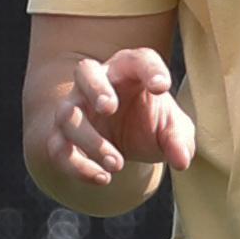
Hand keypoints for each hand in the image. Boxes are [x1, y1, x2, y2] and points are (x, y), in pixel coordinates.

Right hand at [44, 48, 197, 187]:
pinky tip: (103, 178)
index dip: (150, 70)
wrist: (125, 140)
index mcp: (129, 71)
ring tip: (118, 164)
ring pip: (68, 115)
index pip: (139, 60)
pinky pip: (58, 148)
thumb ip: (178, 140)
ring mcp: (76, 108)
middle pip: (85, 71)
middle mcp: (98, 83)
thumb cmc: (150, 122)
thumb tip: (181, 160)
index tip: (162, 87)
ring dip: (91, 141)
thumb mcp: (172, 130)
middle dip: (95, 88)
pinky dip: (78, 166)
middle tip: (109, 108)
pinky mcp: (63, 137)